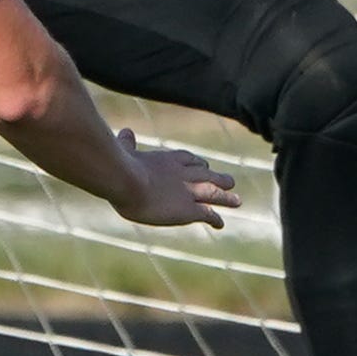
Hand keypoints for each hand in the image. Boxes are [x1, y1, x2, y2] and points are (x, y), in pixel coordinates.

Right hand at [110, 129, 238, 229]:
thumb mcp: (123, 151)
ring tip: (237, 201)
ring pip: (215, 193)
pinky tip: (219, 224)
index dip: (196, 163)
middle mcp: (182, 173)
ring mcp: (188, 191)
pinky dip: (215, 219)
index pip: (187, 159)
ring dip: (226, 197)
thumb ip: (126, 143)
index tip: (202, 165)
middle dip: (218, 177)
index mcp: (166, 159)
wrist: (127, 180)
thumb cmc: (119, 166)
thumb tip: (125, 131)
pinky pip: (208, 214)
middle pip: (207, 174)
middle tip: (230, 181)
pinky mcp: (189, 209)